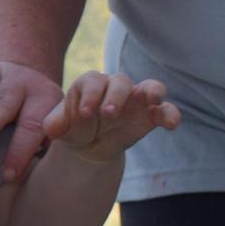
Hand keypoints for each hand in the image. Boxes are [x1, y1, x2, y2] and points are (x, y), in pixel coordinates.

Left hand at [43, 71, 180, 164]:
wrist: (89, 143)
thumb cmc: (74, 127)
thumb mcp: (61, 127)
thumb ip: (55, 124)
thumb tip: (52, 130)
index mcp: (91, 84)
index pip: (92, 81)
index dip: (90, 95)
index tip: (85, 113)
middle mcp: (115, 87)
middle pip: (120, 82)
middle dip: (115, 96)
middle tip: (108, 114)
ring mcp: (136, 99)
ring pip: (149, 87)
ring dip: (152, 92)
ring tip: (152, 101)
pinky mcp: (150, 115)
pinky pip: (165, 110)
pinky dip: (170, 113)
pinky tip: (172, 124)